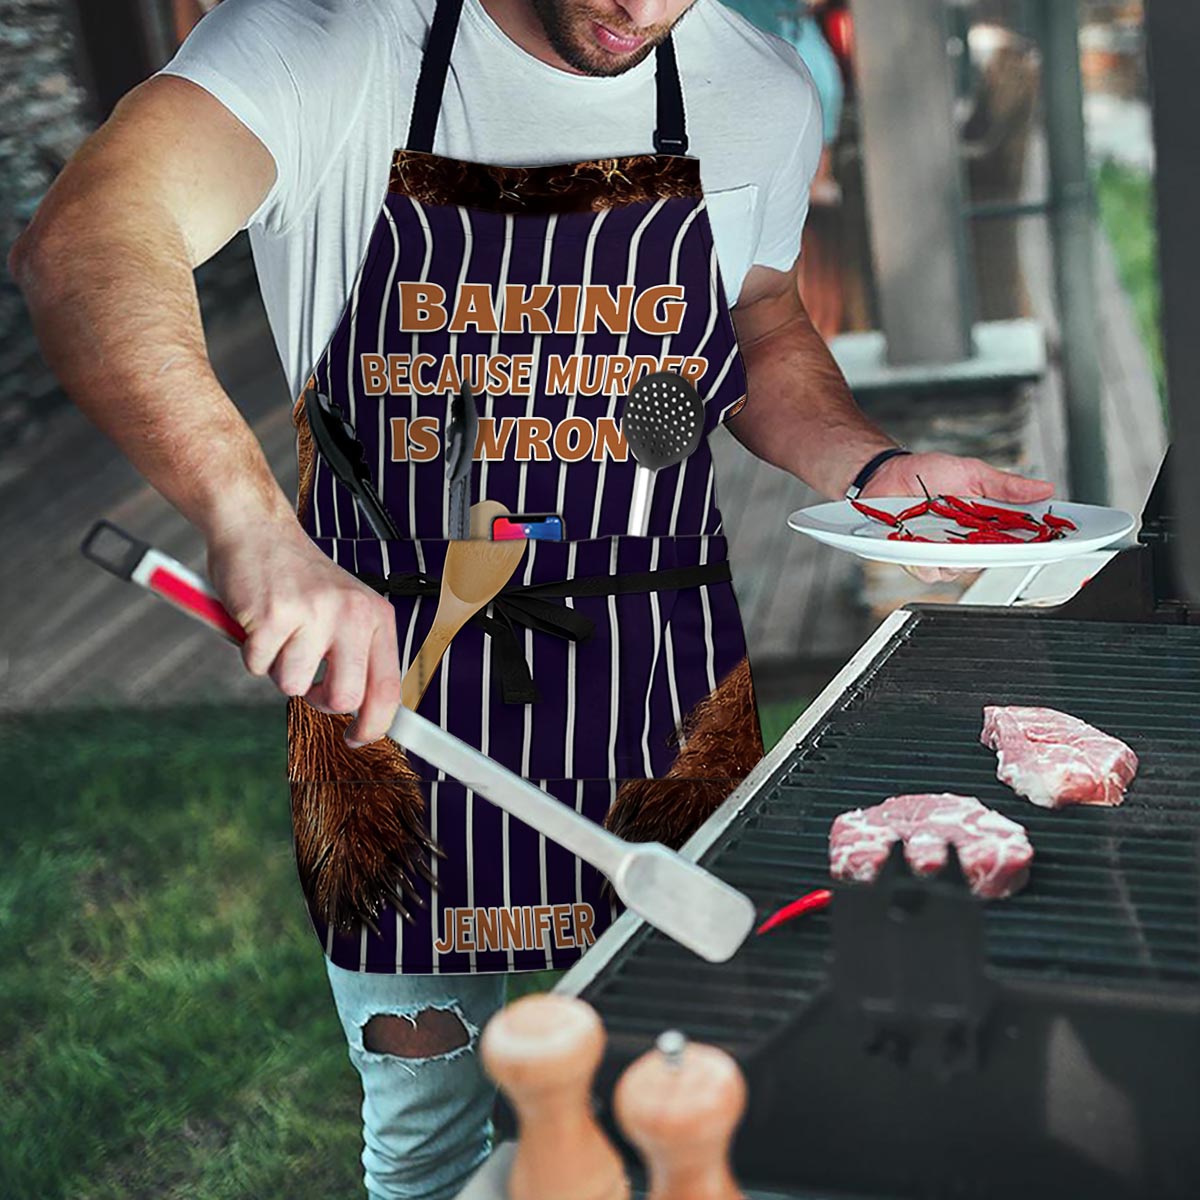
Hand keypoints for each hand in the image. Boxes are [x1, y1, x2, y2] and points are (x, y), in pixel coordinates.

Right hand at [207, 518, 400, 745]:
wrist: (258, 530)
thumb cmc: (299, 579)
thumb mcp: (346, 610)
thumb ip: (358, 655)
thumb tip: (365, 714)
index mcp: (376, 616)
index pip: (388, 688)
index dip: (374, 724)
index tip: (357, 737)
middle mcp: (352, 614)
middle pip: (344, 698)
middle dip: (318, 699)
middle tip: (305, 676)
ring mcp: (313, 613)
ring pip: (293, 686)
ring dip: (278, 669)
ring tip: (280, 633)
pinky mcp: (273, 615)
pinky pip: (257, 667)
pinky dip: (251, 653)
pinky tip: (258, 622)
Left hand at [862, 451, 1054, 583]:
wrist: (888, 474)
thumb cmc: (928, 473)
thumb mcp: (973, 473)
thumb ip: (1006, 486)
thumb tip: (1045, 489)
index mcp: (986, 524)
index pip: (1019, 541)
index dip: (1038, 544)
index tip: (1056, 541)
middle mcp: (967, 543)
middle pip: (993, 560)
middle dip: (995, 550)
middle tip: (990, 533)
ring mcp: (943, 554)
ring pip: (961, 570)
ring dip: (958, 554)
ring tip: (948, 531)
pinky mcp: (918, 560)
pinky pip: (931, 572)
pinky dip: (929, 559)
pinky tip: (924, 542)